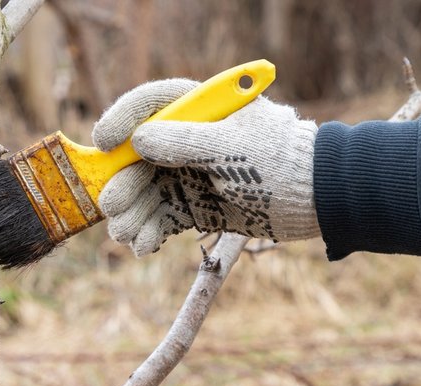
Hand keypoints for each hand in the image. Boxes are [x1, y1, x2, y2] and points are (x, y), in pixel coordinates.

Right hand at [92, 79, 320, 255]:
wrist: (318, 200)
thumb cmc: (280, 161)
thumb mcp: (232, 148)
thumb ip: (184, 142)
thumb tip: (138, 141)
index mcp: (200, 110)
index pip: (151, 104)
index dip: (122, 119)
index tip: (102, 142)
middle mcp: (189, 140)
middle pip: (140, 157)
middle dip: (124, 183)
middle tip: (112, 207)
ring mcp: (191, 174)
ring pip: (147, 192)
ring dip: (132, 213)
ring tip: (125, 235)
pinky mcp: (197, 206)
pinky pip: (163, 217)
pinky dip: (150, 231)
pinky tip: (143, 245)